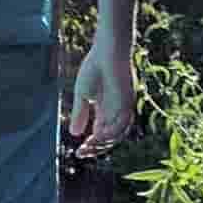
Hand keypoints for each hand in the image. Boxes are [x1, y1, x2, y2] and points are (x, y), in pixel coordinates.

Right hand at [66, 37, 136, 154]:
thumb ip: (80, 113)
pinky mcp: (128, 101)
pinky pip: (123, 122)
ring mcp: (124, 107)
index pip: (102, 135)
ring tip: (89, 146)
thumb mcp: (82, 94)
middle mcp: (117, 112)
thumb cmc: (95, 67)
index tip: (77, 153)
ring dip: (104, 143)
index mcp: (107, 111)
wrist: (107, 50)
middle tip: (81, 153)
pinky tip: (98, 134)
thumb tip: (74, 134)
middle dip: (96, 148)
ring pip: (118, 134)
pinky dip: (111, 131)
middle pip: (111, 139)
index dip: (91, 146)